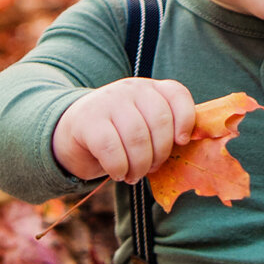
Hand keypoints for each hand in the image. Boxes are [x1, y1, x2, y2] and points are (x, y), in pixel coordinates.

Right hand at [51, 78, 195, 184]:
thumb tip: (191, 146)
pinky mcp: (88, 120)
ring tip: (134, 175)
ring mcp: (108, 101)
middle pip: (160, 122)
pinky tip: (117, 173)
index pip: (177, 94)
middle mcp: (131, 89)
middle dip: (160, 154)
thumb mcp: (144, 123)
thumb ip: (166, 129)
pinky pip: (111, 148)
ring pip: (137, 137)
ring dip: (139, 166)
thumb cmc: (119, 134)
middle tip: (150, 168)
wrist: (72, 131)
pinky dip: (119, 168)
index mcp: (151, 88)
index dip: (185, 120)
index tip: (181, 142)